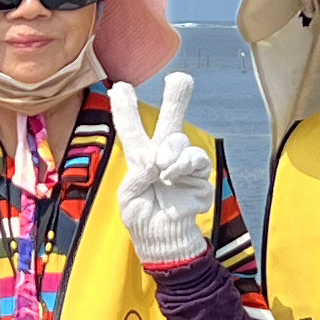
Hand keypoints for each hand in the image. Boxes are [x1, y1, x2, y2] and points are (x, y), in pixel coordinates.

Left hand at [107, 73, 217, 268]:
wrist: (161, 241)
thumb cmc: (141, 219)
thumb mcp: (128, 197)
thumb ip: (139, 174)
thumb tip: (158, 159)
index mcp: (140, 158)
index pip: (132, 129)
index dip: (126, 109)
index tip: (119, 87)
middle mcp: (162, 156)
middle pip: (170, 122)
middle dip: (176, 99)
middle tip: (180, 78)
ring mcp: (183, 166)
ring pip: (182, 141)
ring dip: (172, 150)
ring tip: (162, 167)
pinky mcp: (199, 178)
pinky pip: (196, 161)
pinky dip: (184, 166)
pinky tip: (172, 176)